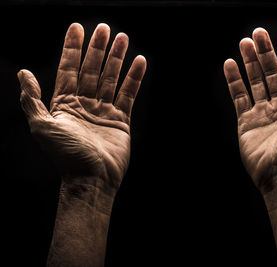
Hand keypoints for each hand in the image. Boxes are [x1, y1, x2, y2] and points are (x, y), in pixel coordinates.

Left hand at [18, 23, 145, 195]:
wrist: (92, 178)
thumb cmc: (66, 155)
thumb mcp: (42, 126)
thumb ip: (32, 99)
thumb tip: (23, 73)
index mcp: (64, 104)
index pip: (69, 69)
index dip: (72, 49)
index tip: (77, 28)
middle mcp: (84, 104)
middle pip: (92, 70)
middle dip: (98, 49)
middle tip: (105, 28)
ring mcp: (103, 111)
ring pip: (111, 79)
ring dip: (117, 59)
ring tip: (123, 38)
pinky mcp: (121, 120)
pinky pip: (128, 94)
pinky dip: (134, 78)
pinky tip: (139, 62)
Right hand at [224, 25, 276, 193]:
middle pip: (272, 71)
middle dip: (266, 52)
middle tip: (258, 32)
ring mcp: (263, 112)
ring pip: (255, 80)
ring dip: (250, 61)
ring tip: (245, 42)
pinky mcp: (247, 121)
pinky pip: (240, 96)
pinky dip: (235, 81)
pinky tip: (230, 64)